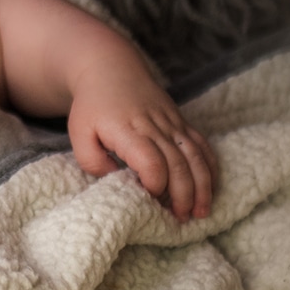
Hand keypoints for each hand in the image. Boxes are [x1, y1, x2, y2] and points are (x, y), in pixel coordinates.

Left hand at [66, 68, 217, 219]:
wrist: (111, 70)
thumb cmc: (92, 107)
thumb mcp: (79, 134)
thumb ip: (92, 162)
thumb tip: (117, 180)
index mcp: (129, 132)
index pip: (152, 163)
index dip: (156, 185)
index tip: (150, 200)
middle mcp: (155, 127)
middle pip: (179, 164)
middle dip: (184, 195)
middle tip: (181, 219)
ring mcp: (172, 124)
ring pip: (196, 156)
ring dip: (202, 186)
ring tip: (201, 212)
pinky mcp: (181, 122)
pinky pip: (201, 145)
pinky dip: (210, 167)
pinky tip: (210, 187)